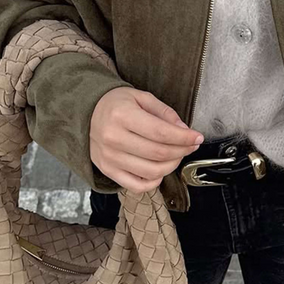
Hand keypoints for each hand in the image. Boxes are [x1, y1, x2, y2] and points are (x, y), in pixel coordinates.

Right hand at [89, 87, 204, 193]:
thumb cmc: (115, 104)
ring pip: (151, 171)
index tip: (197, 137)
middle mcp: (113, 138)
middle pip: (158, 153)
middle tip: (190, 145)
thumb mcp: (141, 97)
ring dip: (172, 166)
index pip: (161, 133)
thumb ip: (164, 112)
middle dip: (182, 151)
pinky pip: (136, 185)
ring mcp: (109, 158)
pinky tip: (160, 170)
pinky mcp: (108, 171)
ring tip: (176, 155)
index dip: (184, 138)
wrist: (86, 113)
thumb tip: (184, 130)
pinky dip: (154, 181)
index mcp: (122, 116)